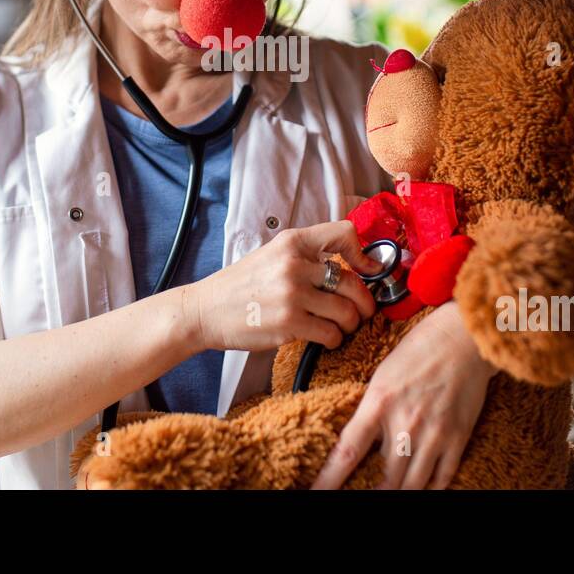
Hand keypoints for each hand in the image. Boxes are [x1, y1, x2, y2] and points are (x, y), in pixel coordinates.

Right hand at [183, 220, 376, 352]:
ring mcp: (292, 294)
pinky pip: (331, 334)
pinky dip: (333, 339)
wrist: (205, 310)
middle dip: (364, 302)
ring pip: (347, 312)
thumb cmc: (240, 286)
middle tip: (361, 311)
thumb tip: (350, 267)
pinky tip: (324, 338)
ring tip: (340, 327)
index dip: (364, 254)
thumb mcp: (271, 256)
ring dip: (350, 324)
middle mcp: (294, 264)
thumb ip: (306, 257)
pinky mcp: (289, 323)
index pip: (344, 233)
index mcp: (292, 242)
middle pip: (352, 282)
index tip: (368, 270)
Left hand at [312, 301, 495, 488]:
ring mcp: (434, 433)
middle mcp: (405, 423)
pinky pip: (442, 478)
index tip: (315, 493)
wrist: (462, 339)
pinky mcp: (458, 437)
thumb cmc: (418, 352)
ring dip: (399, 492)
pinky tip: (421, 486)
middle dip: (370, 491)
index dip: (329, 480)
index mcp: (379, 403)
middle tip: (363, 492)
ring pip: (412, 486)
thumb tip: (358, 441)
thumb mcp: (382, 376)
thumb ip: (371, 411)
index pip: (347, 452)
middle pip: (383, 479)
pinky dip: (430, 487)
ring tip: (389, 492)